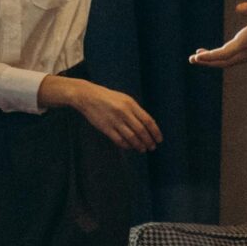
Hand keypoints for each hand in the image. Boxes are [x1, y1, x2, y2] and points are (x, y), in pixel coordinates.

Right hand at [41, 74, 161, 151]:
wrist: (88, 96)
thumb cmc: (108, 98)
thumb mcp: (124, 99)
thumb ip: (135, 110)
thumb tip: (148, 125)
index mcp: (130, 104)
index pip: (148, 120)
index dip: (155, 132)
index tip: (159, 139)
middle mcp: (124, 112)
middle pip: (141, 130)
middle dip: (148, 141)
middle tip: (152, 147)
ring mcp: (114, 120)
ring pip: (131, 137)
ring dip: (139, 145)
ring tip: (143, 149)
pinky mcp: (106, 128)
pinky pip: (119, 140)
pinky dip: (127, 145)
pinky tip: (130, 147)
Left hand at [190, 0, 246, 68]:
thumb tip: (238, 8)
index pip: (225, 54)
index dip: (211, 56)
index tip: (197, 57)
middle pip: (224, 61)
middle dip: (208, 61)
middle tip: (191, 59)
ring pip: (229, 62)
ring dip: (214, 60)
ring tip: (198, 56)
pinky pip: (234, 59)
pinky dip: (222, 58)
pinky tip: (215, 52)